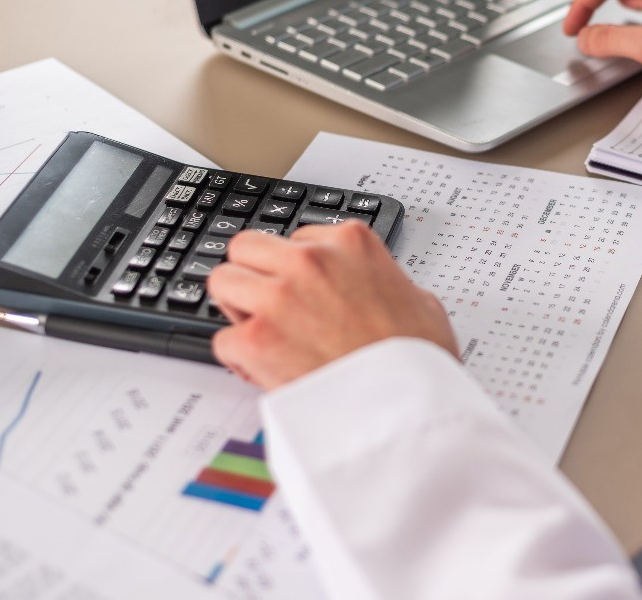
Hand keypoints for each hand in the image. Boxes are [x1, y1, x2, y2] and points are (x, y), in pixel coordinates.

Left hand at [206, 221, 456, 389]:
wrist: (411, 404)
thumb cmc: (418, 357)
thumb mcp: (419, 298)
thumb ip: (383, 280)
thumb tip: (377, 288)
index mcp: (350, 243)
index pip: (295, 238)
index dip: (295, 268)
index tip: (301, 290)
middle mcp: (310, 260)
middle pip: (247, 248)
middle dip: (255, 276)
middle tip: (270, 306)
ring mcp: (279, 297)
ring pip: (222, 282)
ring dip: (238, 309)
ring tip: (264, 334)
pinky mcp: (257, 339)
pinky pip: (222, 339)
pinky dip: (239, 359)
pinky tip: (265, 370)